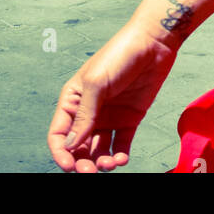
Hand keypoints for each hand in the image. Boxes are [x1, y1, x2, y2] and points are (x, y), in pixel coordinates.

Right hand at [48, 25, 178, 172]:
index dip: (61, 153)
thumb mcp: (97, 82)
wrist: (154, 41)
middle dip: (82, 163)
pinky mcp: (129, 119)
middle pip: (78, 148)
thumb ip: (84, 115)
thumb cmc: (120, 54)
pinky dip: (119, 156)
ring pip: (99, 151)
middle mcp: (89, 111)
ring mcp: (109, 117)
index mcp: (73, 100)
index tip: (69, 166)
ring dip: (101, 163)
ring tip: (110, 165)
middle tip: (91, 172)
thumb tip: (71, 146)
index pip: (59, 134)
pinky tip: (122, 159)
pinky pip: (120, 145)